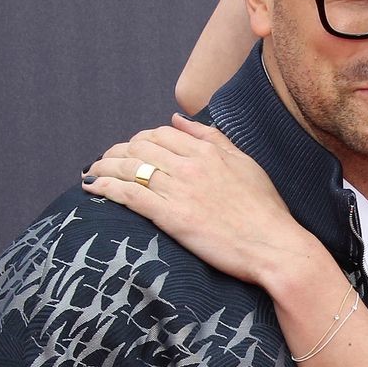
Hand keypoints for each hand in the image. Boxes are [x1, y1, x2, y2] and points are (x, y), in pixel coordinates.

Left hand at [84, 115, 317, 291]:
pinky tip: (92, 188)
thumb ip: (212, 138)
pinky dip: (105, 187)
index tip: (131, 151)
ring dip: (103, 168)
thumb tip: (179, 120)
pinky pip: (128, 194)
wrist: (275, 247)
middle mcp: (190, 165)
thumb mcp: (245, 164)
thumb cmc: (266, 211)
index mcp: (207, 151)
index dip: (139, 140)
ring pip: (129, 168)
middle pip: (139, 148)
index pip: (160, 134)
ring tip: (92, 174)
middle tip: (105, 163)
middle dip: (116, 153)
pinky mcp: (171, 216)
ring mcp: (179, 190)